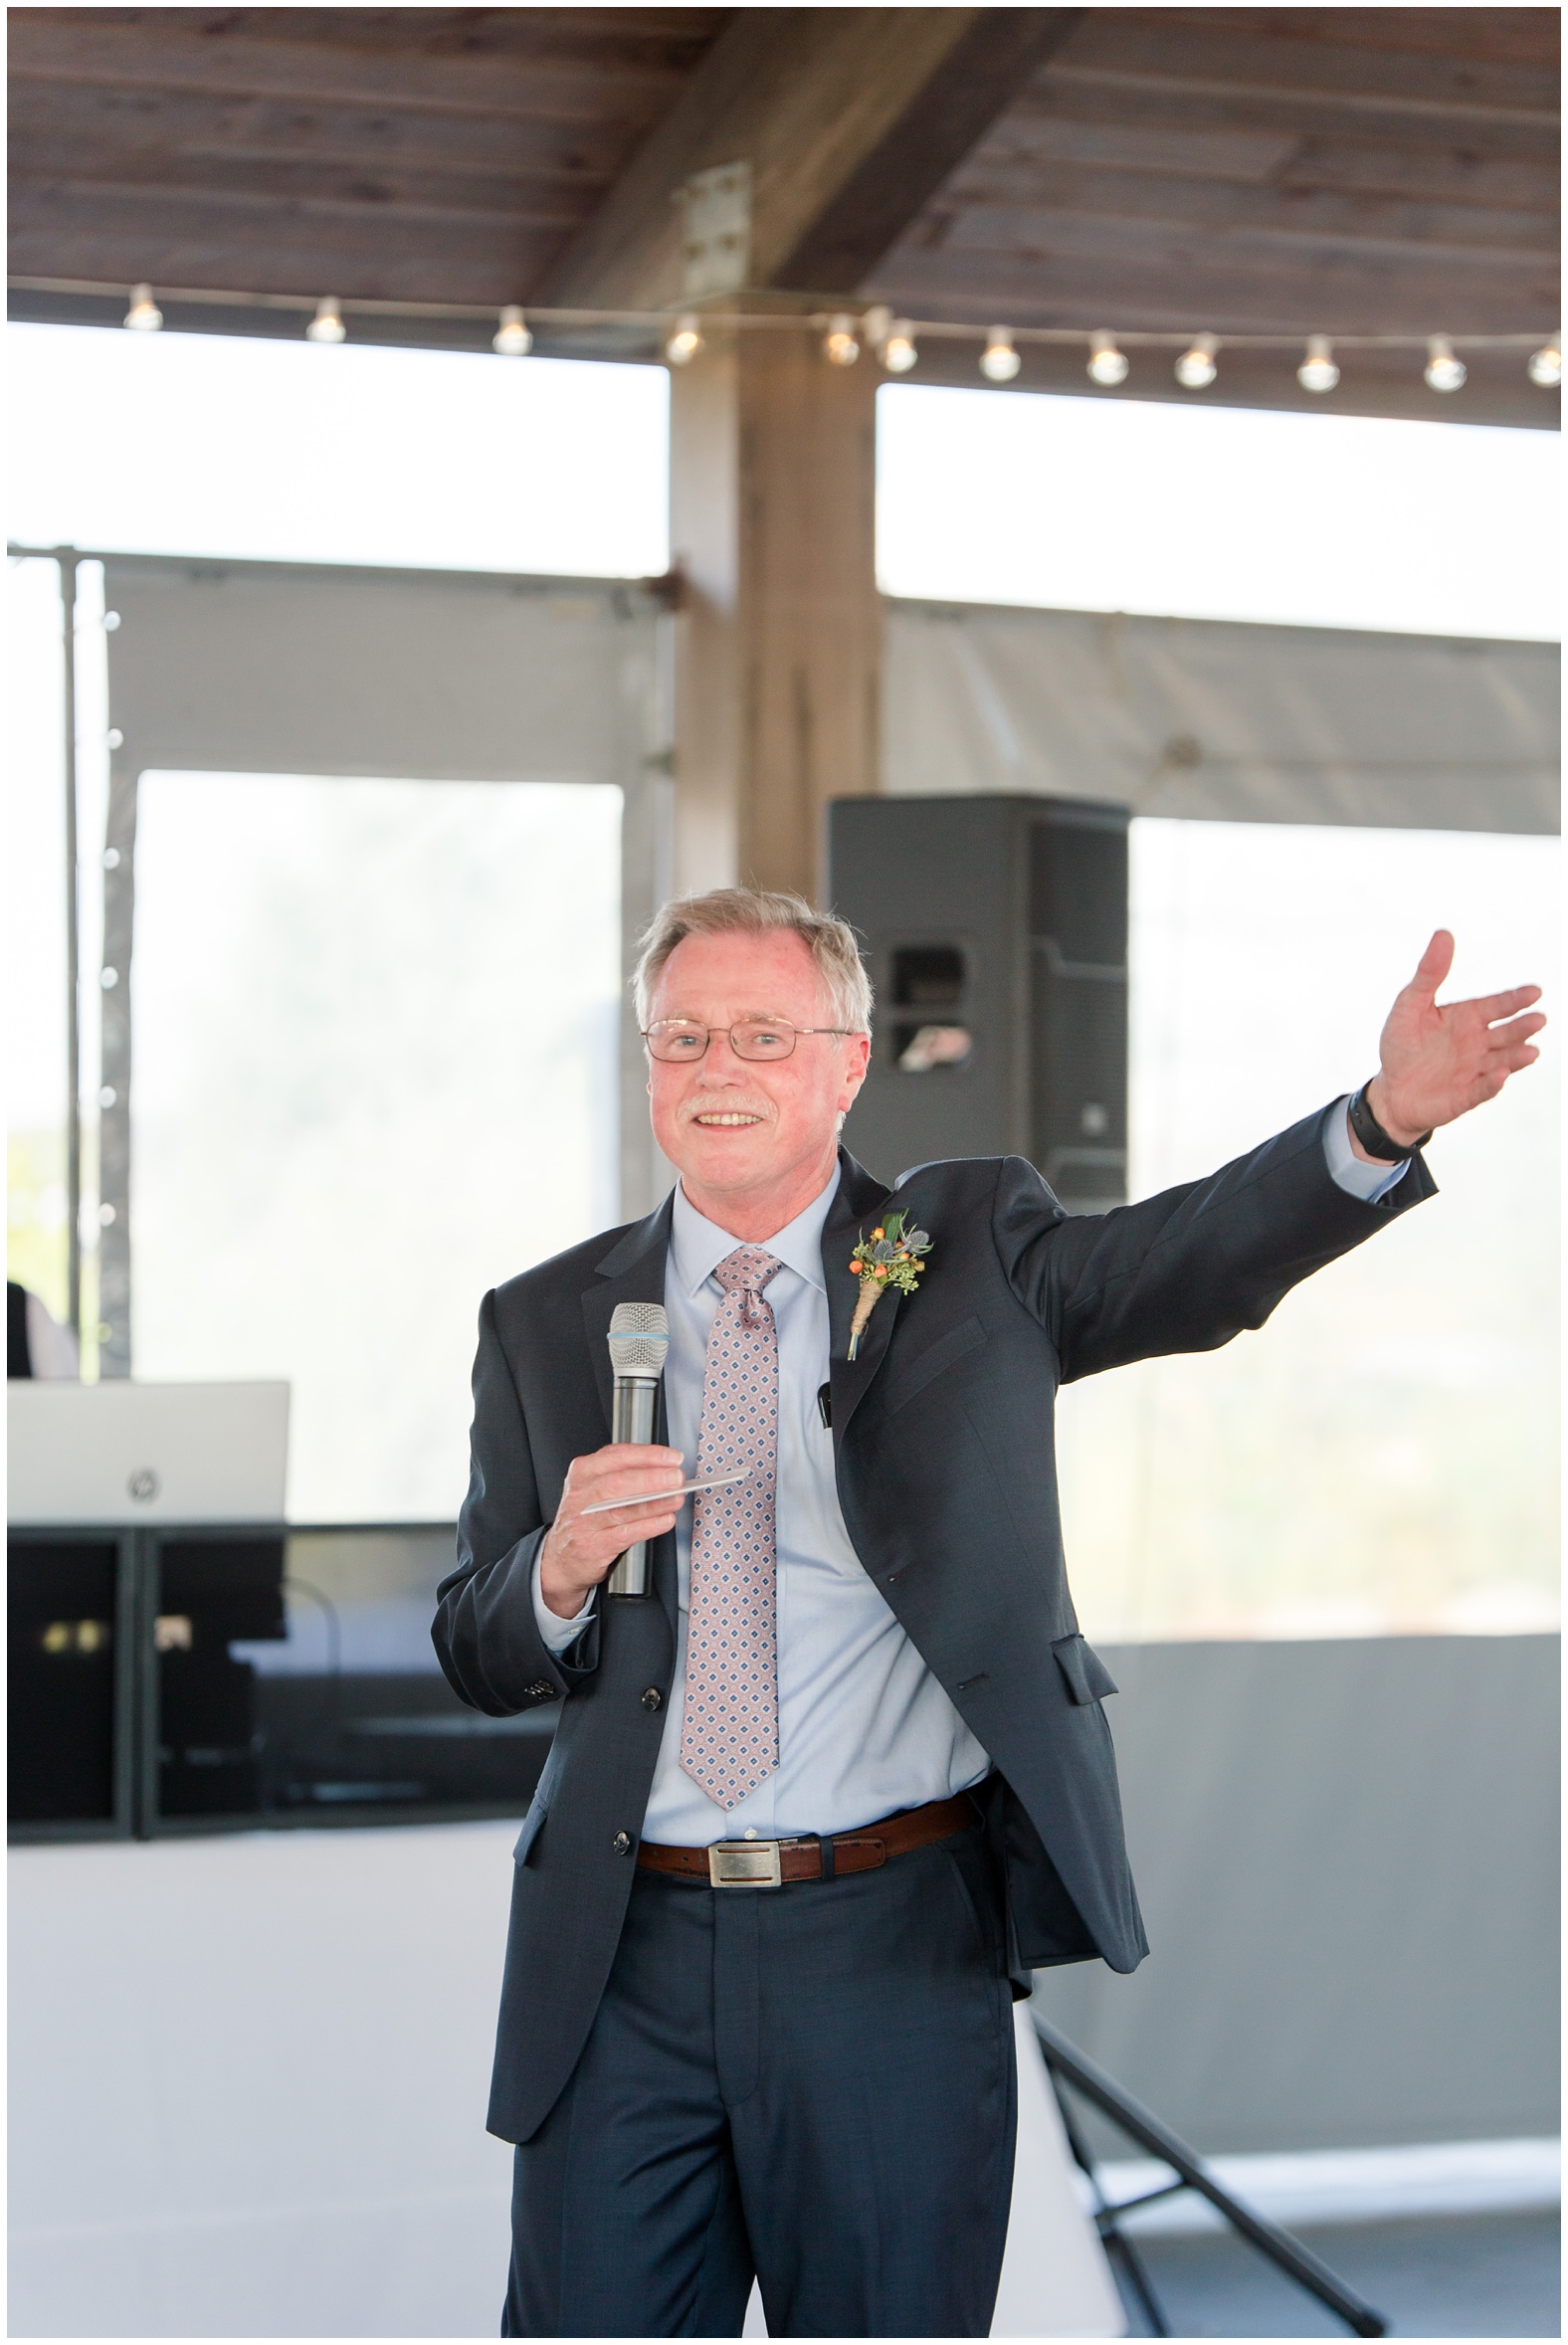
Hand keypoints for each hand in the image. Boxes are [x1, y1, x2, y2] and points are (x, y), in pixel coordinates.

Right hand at [538, 1444, 686, 1618]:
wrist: (560, 1557)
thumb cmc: (585, 1517)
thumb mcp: (593, 1489)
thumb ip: (624, 1475)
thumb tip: (665, 1469)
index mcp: (583, 1472)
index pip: (616, 1456)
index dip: (647, 1455)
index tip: (672, 1457)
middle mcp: (580, 1495)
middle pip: (617, 1482)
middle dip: (651, 1478)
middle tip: (676, 1477)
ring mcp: (584, 1522)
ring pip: (622, 1508)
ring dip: (655, 1503)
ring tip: (676, 1498)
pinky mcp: (592, 1546)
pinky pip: (625, 1534)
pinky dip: (648, 1526)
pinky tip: (665, 1520)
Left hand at [1361, 931, 1544, 1151]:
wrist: (1391, 1090)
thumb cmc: (1401, 1045)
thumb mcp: (1410, 1004)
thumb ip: (1429, 973)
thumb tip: (1444, 934)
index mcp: (1468, 1017)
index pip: (1498, 1005)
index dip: (1516, 999)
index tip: (1534, 991)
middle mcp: (1478, 1042)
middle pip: (1507, 1032)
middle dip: (1523, 1027)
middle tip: (1538, 1019)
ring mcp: (1475, 1069)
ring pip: (1503, 1060)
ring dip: (1517, 1056)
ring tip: (1531, 1050)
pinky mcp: (1466, 1095)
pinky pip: (1482, 1089)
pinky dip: (1492, 1083)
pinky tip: (1500, 1074)